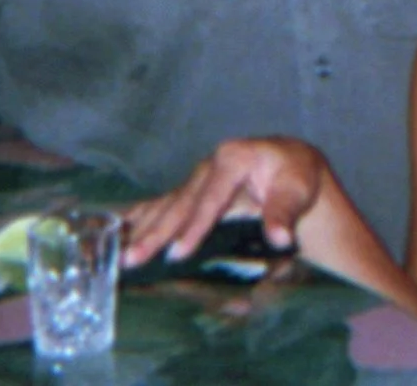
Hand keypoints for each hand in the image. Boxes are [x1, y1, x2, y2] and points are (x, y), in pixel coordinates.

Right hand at [123, 137, 328, 264]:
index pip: (210, 198)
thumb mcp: (296, 189)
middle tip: (133, 258)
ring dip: (144, 231)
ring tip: (122, 254)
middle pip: (181, 204)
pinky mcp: (193, 191)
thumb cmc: (295, 175)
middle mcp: (210, 165)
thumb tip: (279, 236)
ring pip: (167, 206)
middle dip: (157, 233)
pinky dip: (142, 218)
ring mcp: (198, 178)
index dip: (194, 227)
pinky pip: (164, 205)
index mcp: (234, 157)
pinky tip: (120, 229)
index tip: (178, 252)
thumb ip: (284, 212)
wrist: (292, 166)